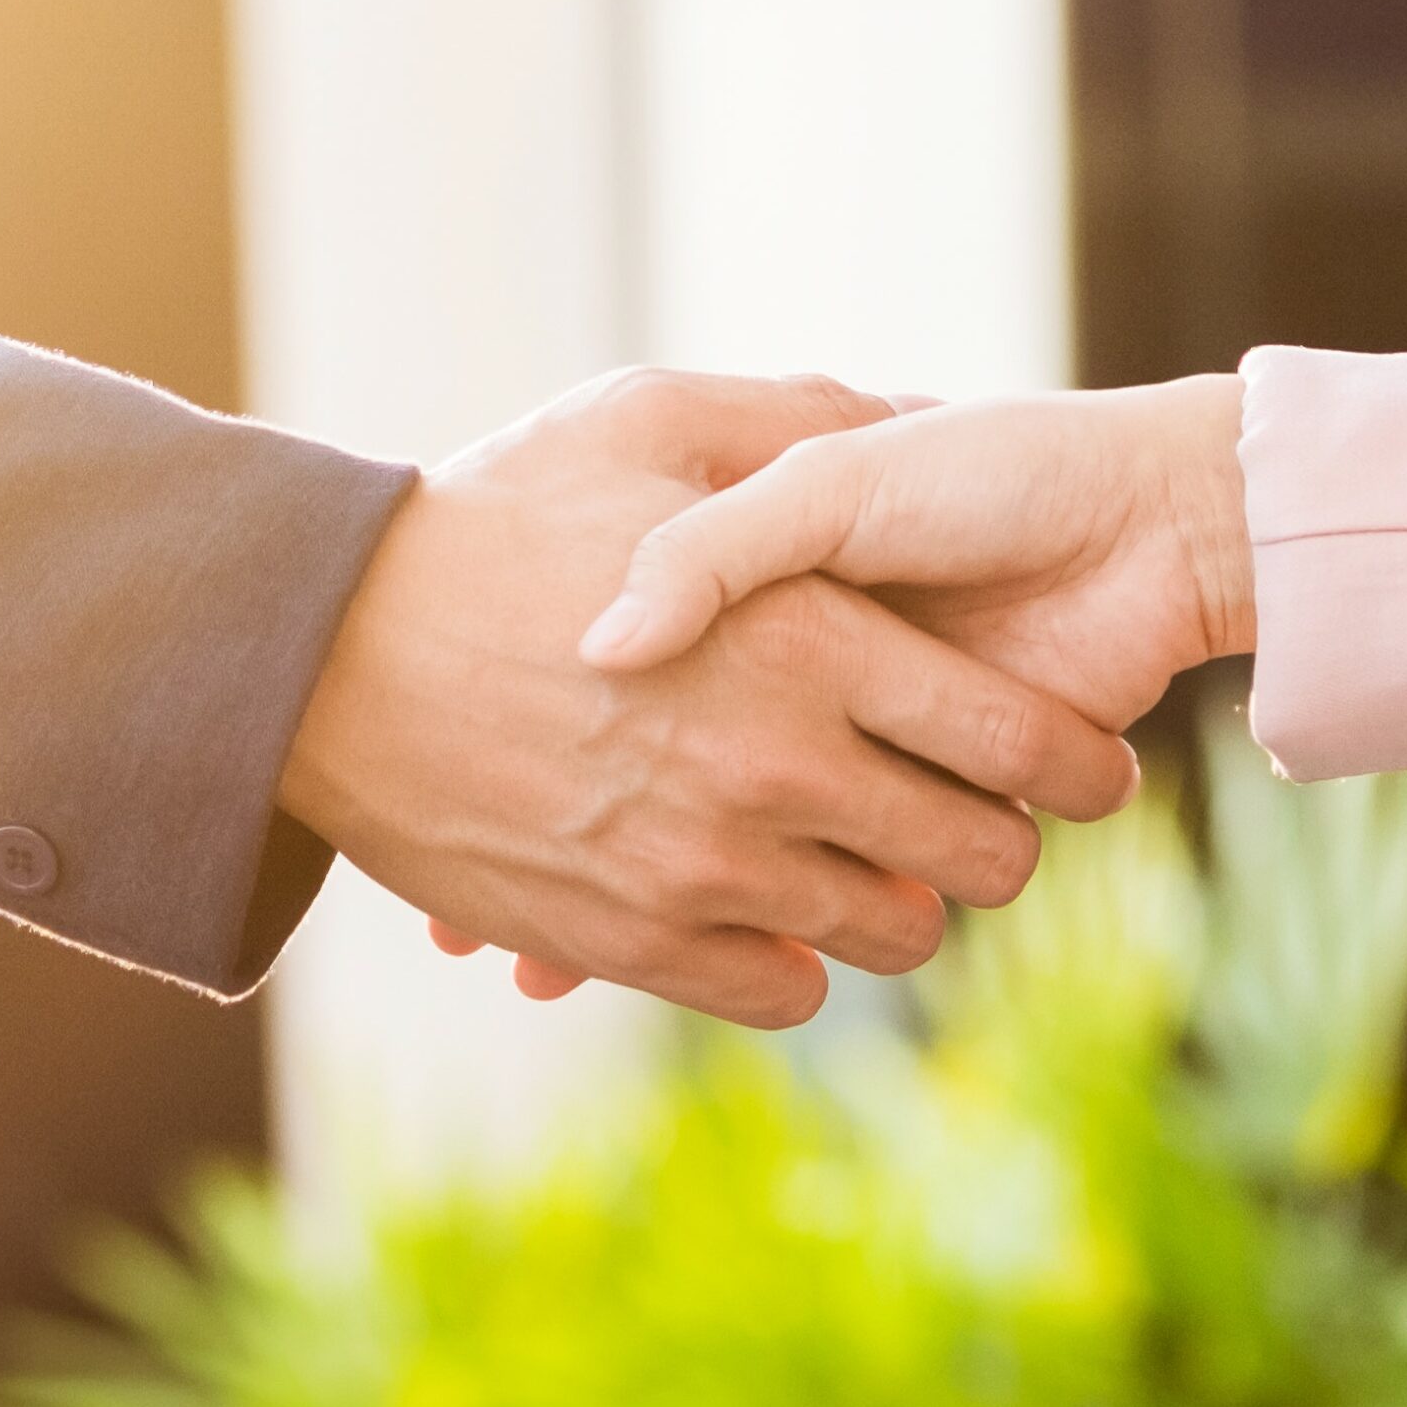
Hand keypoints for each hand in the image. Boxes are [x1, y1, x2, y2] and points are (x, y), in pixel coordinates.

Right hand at [276, 369, 1140, 1028]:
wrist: (321, 653)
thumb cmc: (485, 519)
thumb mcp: (641, 416)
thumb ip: (794, 420)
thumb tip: (911, 414)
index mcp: (807, 639)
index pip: (1016, 742)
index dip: (1076, 763)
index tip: (1084, 766)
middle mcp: (776, 765)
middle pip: (979, 856)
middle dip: (1005, 841)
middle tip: (982, 819)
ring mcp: (706, 867)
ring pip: (892, 933)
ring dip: (904, 902)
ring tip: (872, 857)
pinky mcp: (635, 943)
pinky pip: (786, 992)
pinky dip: (801, 960)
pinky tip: (773, 905)